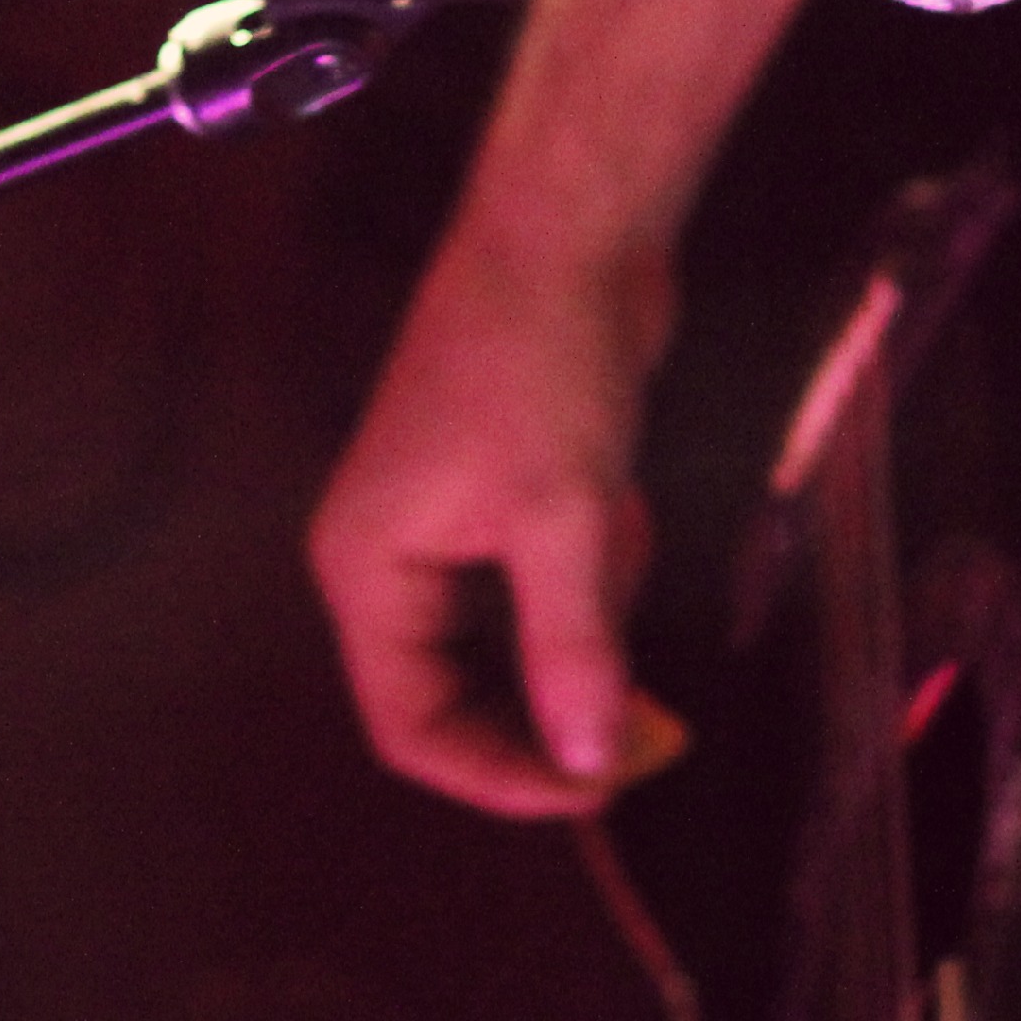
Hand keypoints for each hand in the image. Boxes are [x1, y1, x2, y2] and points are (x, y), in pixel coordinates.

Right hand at [306, 226, 677, 817]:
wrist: (567, 233)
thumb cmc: (540, 359)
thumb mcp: (567, 520)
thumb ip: (573, 650)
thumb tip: (593, 762)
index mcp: (369, 570)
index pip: (412, 726)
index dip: (501, 777)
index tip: (600, 787)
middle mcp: (388, 560)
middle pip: (458, 697)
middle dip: (554, 715)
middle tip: (652, 733)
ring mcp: (441, 530)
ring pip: (512, 642)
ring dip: (583, 624)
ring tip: (622, 534)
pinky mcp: (496, 501)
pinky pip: (542, 587)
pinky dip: (592, 574)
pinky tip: (620, 503)